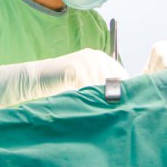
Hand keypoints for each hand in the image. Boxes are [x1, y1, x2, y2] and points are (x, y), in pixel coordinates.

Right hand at [0, 49, 127, 108]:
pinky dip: (87, 98)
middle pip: (115, 82)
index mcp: (103, 58)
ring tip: (94, 108)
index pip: (123, 76)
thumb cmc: (65, 84)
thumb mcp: (88, 82)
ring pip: (102, 86)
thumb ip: (104, 85)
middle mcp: (97, 56)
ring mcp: (86, 60)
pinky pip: (89, 87)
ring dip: (99, 100)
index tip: (119, 106)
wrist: (38, 78)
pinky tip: (83, 103)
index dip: (122, 92)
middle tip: (107, 110)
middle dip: (111, 97)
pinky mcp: (76, 67)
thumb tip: (127, 100)